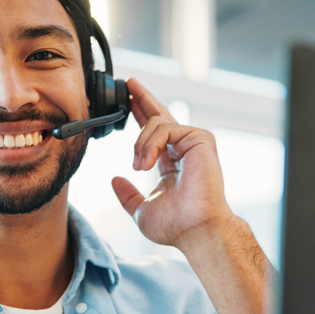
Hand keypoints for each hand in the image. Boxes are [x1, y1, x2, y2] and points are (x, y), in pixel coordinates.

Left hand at [111, 78, 233, 248]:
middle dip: (142, 98)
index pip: (154, 132)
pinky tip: (146, 163)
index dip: (140, 115)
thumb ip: (127, 194)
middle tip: (128, 83)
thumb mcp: (141, 209)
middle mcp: (183, 148)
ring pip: (156, 123)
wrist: (195, 230)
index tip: (128, 102)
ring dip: (140, 144)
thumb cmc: (175, 225)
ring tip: (138, 166)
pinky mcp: (200, 138)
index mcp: (172, 162)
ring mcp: (193, 142)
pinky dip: (150, 144)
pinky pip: (165, 128)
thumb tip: (114, 180)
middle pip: (161, 114)